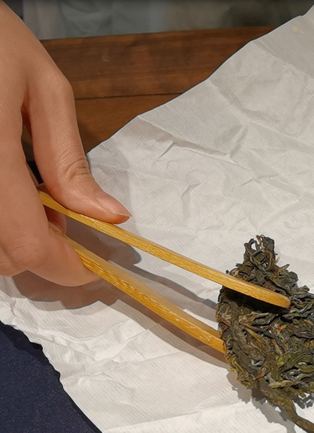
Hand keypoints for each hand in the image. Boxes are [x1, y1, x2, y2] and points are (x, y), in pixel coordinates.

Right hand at [0, 3, 129, 285]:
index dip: (65, 268)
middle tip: (64, 218)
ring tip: (32, 199)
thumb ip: (69, 160)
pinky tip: (4, 189)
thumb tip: (108, 216)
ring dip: (11, 241)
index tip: (93, 264)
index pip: (27, 246)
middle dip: (40, 253)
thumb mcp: (43, 88)